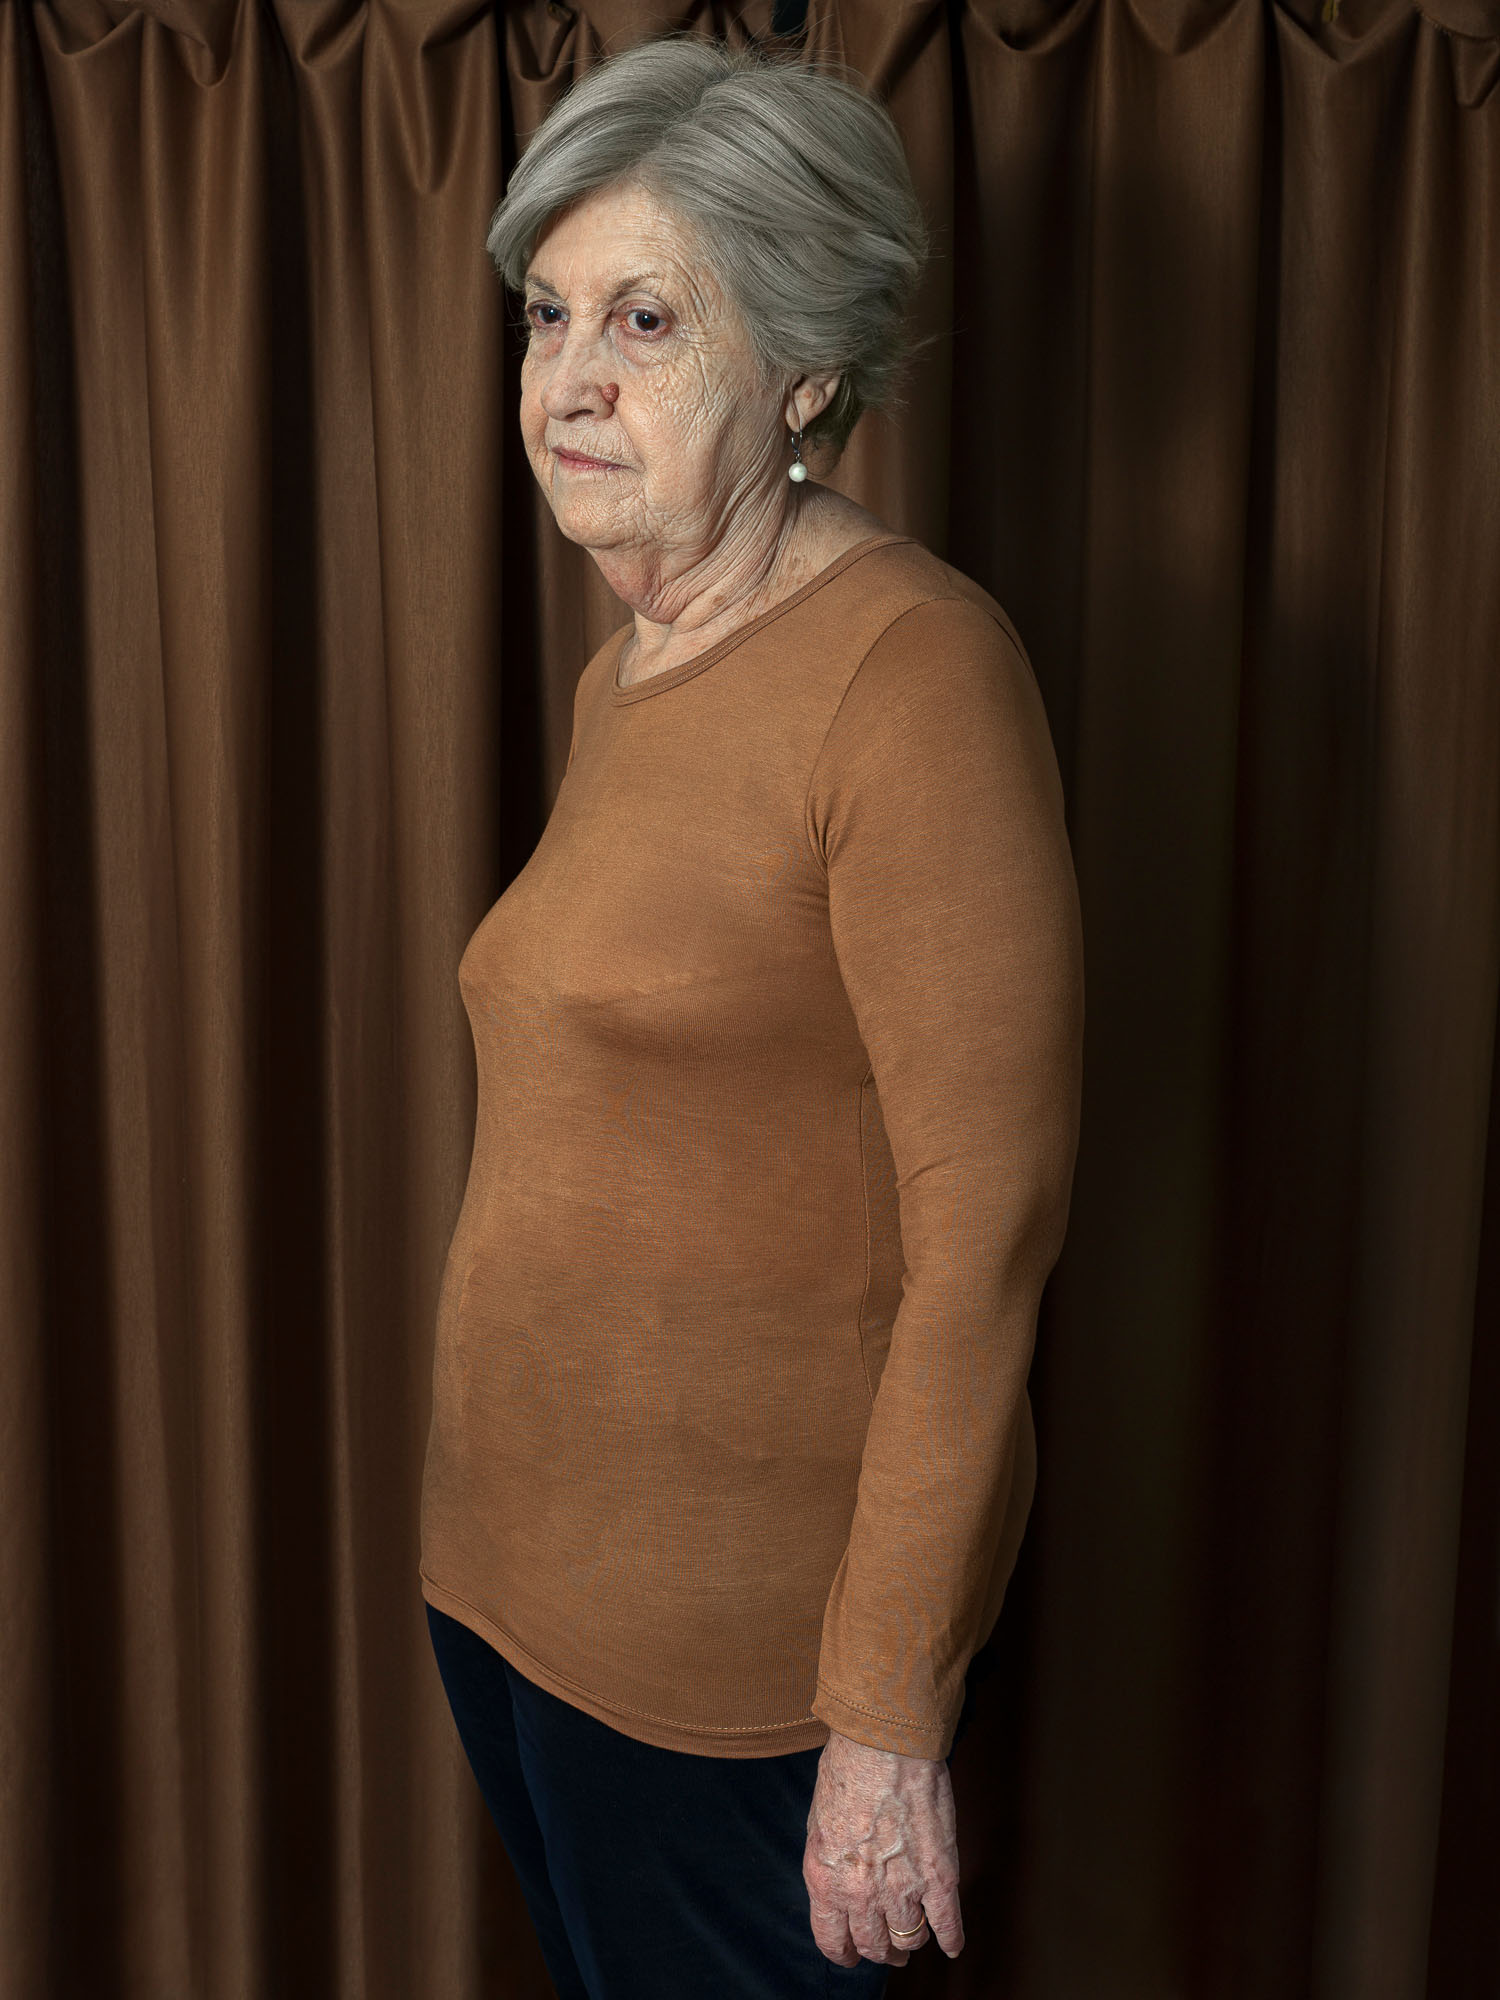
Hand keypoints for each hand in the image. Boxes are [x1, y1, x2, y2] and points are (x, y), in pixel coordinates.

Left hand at [802, 1726, 964, 1966]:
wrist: (884, 1743)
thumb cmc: (847, 1771)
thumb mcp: (818, 1824)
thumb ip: (829, 1865)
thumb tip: (840, 1888)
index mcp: (826, 1881)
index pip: (833, 1942)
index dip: (843, 1953)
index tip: (851, 1953)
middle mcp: (862, 1894)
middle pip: (873, 1946)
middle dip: (879, 1952)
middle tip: (887, 1949)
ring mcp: (903, 1889)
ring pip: (908, 1940)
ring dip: (910, 1941)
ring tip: (913, 1935)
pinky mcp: (939, 1877)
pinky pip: (947, 1924)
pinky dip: (950, 1939)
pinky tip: (951, 1944)